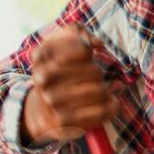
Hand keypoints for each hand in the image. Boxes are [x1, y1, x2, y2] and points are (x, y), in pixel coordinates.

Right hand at [21, 24, 119, 144]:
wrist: (42, 111)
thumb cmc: (59, 72)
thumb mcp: (60, 46)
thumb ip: (77, 32)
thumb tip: (97, 43)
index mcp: (41, 57)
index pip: (83, 49)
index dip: (89, 50)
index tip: (86, 53)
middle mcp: (43, 79)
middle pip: (95, 71)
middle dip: (98, 73)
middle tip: (91, 77)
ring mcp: (52, 101)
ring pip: (100, 90)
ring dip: (105, 90)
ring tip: (98, 91)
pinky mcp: (65, 121)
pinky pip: (103, 109)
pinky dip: (112, 106)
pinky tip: (109, 103)